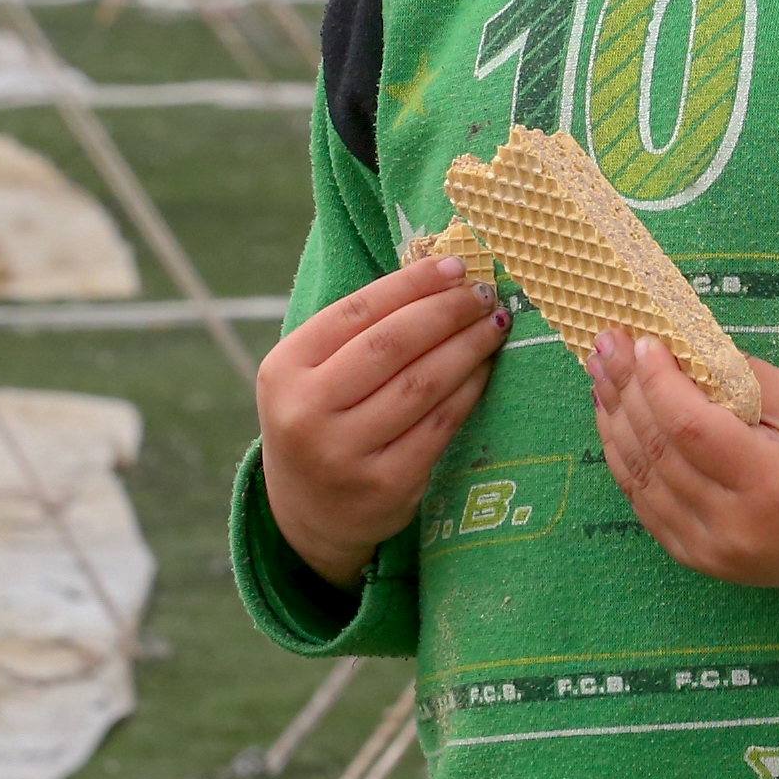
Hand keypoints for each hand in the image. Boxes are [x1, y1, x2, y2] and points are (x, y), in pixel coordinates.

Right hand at [258, 258, 509, 587]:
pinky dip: (469, 390)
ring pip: (422, 384)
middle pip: (392, 344)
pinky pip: (440, 424)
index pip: (357, 311)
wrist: (309, 514)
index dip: (412, 283)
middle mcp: (307, 412)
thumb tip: (440, 275)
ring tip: (494, 325)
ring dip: (467, 347)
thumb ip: (359, 332)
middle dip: (447, 311)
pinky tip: (485, 369)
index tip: (455, 264)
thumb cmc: (321, 421)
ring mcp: (345, 454)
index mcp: (284, 369)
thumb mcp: (312, 374)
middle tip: (484, 292)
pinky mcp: (386, 486)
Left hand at [588, 334, 778, 590]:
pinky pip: (644, 505)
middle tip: (605, 344)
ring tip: (600, 374)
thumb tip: (681, 348)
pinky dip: (623, 459)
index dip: (658, 382)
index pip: (690, 428)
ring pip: (641, 478)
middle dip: (625, 390)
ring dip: (613, 422)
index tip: (642, 341)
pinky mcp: (697, 559)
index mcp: (768, 482)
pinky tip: (614, 421)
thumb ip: (744, 377)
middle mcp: (733, 525)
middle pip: (658, 450)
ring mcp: (710, 550)